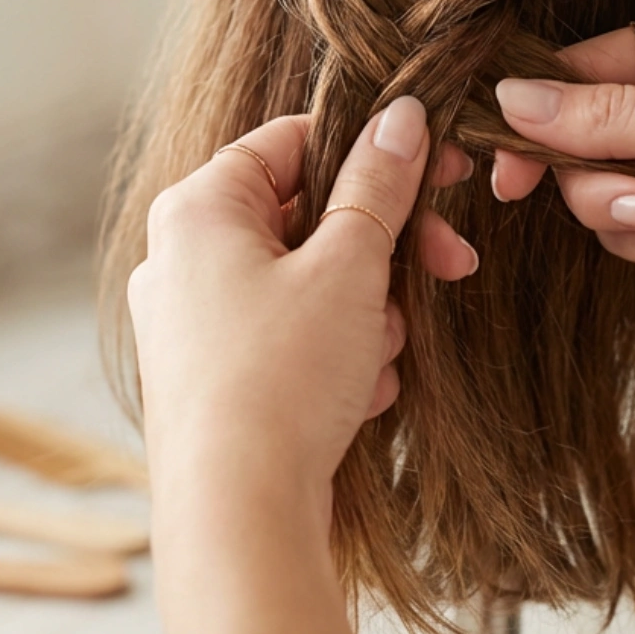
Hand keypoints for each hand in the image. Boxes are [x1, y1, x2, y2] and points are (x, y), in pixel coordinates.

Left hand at [129, 98, 475, 504]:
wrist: (237, 516)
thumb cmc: (281, 379)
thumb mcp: (349, 266)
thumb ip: (378, 185)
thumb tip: (402, 117)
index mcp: (199, 208)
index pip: (294, 140)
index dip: (374, 150)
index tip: (441, 170)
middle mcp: (182, 258)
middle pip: (307, 217)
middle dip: (382, 250)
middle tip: (452, 264)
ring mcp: (193, 323)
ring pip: (308, 284)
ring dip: (366, 313)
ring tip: (380, 355)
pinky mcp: (213, 381)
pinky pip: (291, 341)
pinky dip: (337, 359)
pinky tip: (361, 396)